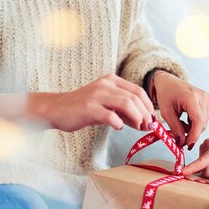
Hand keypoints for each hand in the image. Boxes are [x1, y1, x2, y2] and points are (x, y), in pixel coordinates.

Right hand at [36, 74, 153, 131]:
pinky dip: (119, 123)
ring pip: (126, 104)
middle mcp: (105, 85)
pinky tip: (118, 127)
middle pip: (135, 98)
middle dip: (145, 114)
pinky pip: (110, 116)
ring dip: (137, 118)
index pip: (138, 91)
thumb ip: (124, 111)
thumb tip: (145, 122)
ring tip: (138, 128)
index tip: (152, 120)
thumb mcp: (107, 104)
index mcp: (112, 81)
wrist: (57, 109)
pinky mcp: (89, 108)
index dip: (148, 107)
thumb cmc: (84, 108)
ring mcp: (96, 95)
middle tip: (147, 127)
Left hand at [152, 71, 208, 147]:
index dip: (194, 136)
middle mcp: (204, 97)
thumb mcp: (166, 112)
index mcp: (192, 97)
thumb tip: (182, 143)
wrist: (170, 82)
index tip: (187, 146)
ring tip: (180, 123)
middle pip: (201, 124)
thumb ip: (175, 128)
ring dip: (192, 129)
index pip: (198, 121)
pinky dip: (195, 123)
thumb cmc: (166, 95)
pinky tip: (187, 118)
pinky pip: (205, 119)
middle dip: (190, 133)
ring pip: (204, 124)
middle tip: (178, 135)